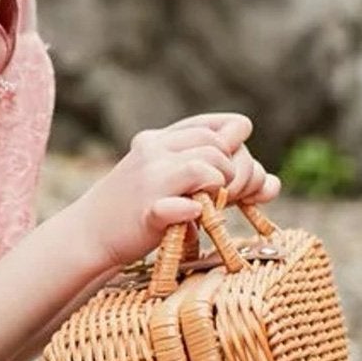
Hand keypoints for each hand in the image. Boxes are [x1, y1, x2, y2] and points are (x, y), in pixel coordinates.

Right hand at [79, 112, 281, 269]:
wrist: (89, 234)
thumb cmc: (136, 209)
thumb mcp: (170, 180)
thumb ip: (213, 173)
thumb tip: (272, 184)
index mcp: (161, 138)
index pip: (222, 126)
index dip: (239, 148)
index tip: (234, 173)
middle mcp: (155, 151)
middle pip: (219, 146)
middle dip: (238, 172)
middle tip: (233, 196)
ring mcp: (149, 180)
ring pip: (206, 166)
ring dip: (222, 186)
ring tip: (214, 204)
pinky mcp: (148, 211)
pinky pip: (184, 204)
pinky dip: (194, 210)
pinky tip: (191, 215)